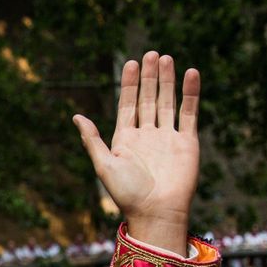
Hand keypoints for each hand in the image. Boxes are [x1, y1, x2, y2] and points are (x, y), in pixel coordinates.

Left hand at [73, 51, 199, 255]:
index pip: (127, 104)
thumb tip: (76, 116)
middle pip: (148, 99)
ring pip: (167, 102)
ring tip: (167, 58)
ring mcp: (168, 137)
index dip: (129, 84)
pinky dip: (190, 93)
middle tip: (151, 54)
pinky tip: (190, 73)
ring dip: (168, 81)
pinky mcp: (187, 141)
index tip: (131, 63)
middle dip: (150, 77)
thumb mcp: (104, 165)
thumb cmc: (128, 194)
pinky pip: (189, 112)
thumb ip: (92, 140)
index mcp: (126, 139)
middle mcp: (147, 135)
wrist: (157, 213)